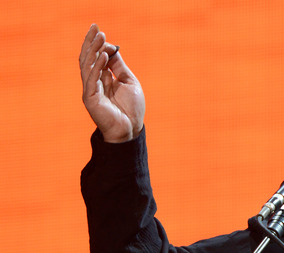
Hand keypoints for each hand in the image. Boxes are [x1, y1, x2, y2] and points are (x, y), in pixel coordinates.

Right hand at [79, 24, 144, 142]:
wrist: (130, 129)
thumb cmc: (131, 109)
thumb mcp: (128, 82)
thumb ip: (119, 67)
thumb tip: (112, 49)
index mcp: (103, 79)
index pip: (96, 57)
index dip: (98, 44)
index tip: (103, 33)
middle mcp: (94, 82)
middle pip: (89, 58)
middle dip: (91, 42)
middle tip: (95, 28)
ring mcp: (91, 90)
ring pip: (88, 66)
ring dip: (93, 50)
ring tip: (100, 37)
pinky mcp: (91, 98)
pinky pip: (92, 80)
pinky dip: (97, 67)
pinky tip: (103, 55)